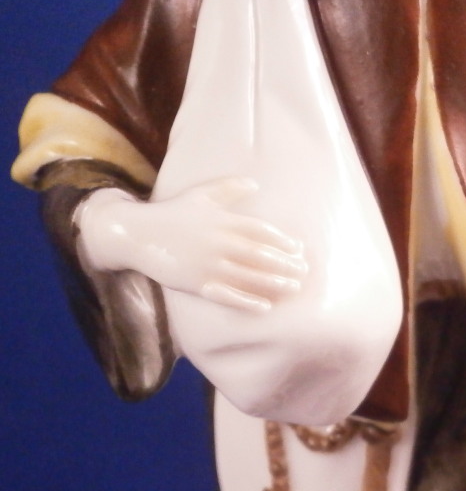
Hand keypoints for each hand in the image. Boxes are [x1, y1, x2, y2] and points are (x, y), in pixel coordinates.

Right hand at [76, 177, 306, 310]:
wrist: (137, 234)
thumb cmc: (172, 213)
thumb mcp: (200, 195)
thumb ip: (228, 188)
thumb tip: (255, 183)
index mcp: (222, 222)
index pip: (260, 232)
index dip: (282, 241)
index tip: (299, 249)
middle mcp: (219, 244)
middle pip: (260, 255)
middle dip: (285, 264)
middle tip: (304, 272)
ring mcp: (208, 265)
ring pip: (248, 276)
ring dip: (274, 283)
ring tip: (294, 288)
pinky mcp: (196, 284)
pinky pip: (226, 295)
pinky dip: (247, 302)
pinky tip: (266, 307)